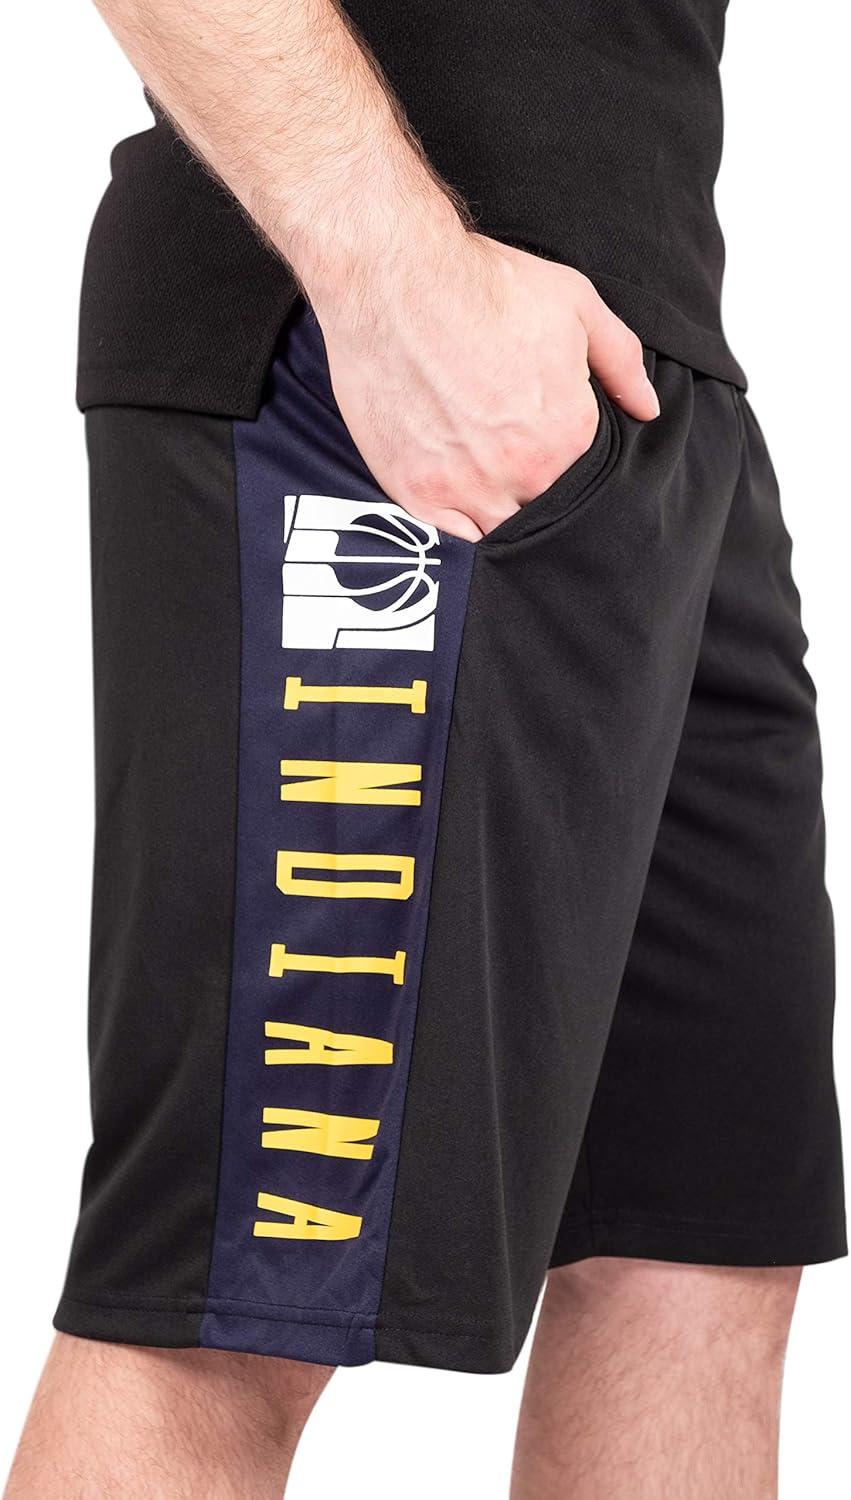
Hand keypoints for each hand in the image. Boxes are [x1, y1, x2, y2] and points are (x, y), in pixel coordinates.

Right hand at [312, 227, 658, 540]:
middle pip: (544, 513)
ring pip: (499, 534)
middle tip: (518, 467)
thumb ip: (620, 362)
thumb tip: (648, 408)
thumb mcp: (575, 304)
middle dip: (539, 498)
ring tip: (491, 486)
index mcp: (567, 434)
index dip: (573, 469)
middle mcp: (521, 471)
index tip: (553, 450)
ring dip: (501, 517)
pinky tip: (459, 505)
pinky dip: (458, 530)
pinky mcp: (415, 492)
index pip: (586, 483)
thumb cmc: (483, 285)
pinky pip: (449, 539)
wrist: (394, 279)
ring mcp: (465, 487)